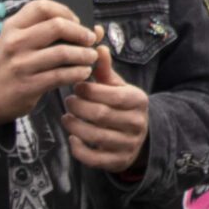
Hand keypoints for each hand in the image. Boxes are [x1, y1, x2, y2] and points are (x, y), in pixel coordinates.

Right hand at [0, 0, 99, 125]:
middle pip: (58, 26)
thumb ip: (53, 33)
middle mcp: (15, 42)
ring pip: (63, 52)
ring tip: (91, 57)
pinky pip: (61, 75)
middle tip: (90, 39)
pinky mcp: (28, 85)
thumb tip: (96, 30)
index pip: (42, 7)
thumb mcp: (20, 42)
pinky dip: (78, 73)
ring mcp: (21, 64)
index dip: (66, 11)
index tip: (76, 21)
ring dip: (84, 55)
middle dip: (81, 32)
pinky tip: (83, 72)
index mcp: (13, 26)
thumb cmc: (10, 64)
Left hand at [62, 46, 150, 171]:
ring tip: (67, 117)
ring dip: (74, 125)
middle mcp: (136, 123)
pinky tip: (73, 137)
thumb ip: (105, 70)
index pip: (110, 95)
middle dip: (78, 107)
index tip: (77, 87)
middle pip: (100, 115)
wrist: (141, 138)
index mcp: (138, 101)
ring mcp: (128, 144)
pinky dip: (78, 148)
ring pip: (95, 136)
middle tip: (69, 101)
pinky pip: (93, 158)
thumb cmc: (123, 107)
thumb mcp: (118, 87)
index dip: (89, 90)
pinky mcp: (117, 162)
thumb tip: (98, 46)